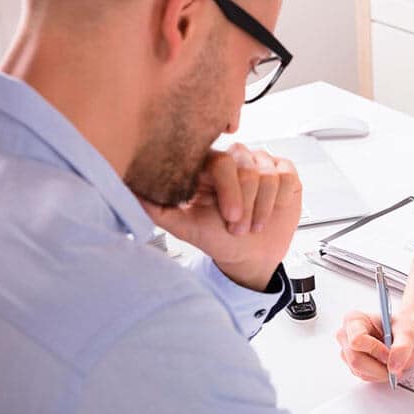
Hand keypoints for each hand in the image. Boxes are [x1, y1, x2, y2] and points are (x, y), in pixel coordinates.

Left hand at [141, 143, 301, 290]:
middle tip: (240, 228)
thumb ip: (157, 208)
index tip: (230, 217)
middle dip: (246, 205)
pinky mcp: (284, 171)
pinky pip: (286, 178)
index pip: (221, 163)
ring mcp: (261, 163)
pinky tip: (270, 212)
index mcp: (209, 165)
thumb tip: (128, 192)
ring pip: (268, 176)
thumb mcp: (185, 227)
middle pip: (246, 170)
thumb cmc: (218, 238)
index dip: (229, 190)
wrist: (249, 254)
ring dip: (262, 208)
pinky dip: (279, 202)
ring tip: (253, 225)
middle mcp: (235, 159)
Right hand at [336, 310, 413, 381]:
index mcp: (354, 319)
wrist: (403, 333)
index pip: (357, 340)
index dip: (375, 350)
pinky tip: (386, 365)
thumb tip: (394, 366)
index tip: (390, 353)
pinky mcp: (352, 364)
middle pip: (356, 360)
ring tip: (392, 361)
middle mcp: (346, 335)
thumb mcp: (407, 332)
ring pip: (359, 371)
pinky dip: (377, 375)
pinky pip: (363, 376)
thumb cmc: (401, 327)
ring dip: (379, 372)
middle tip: (395, 364)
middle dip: (378, 366)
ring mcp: (347, 351)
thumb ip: (403, 347)